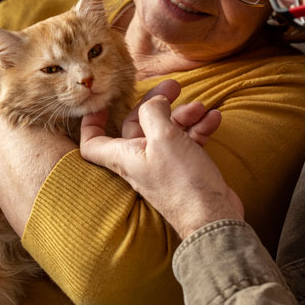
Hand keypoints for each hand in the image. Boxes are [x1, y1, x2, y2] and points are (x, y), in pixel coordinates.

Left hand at [80, 84, 243, 239]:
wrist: (212, 218)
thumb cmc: (182, 182)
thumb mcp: (164, 137)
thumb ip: (154, 112)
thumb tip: (154, 101)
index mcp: (124, 155)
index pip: (92, 142)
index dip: (91, 122)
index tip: (102, 104)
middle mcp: (139, 161)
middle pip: (138, 125)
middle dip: (157, 103)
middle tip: (175, 86)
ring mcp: (163, 166)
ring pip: (167, 131)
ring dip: (184, 115)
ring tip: (200, 107)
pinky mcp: (184, 170)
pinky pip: (187, 143)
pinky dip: (198, 129)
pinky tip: (213, 119)